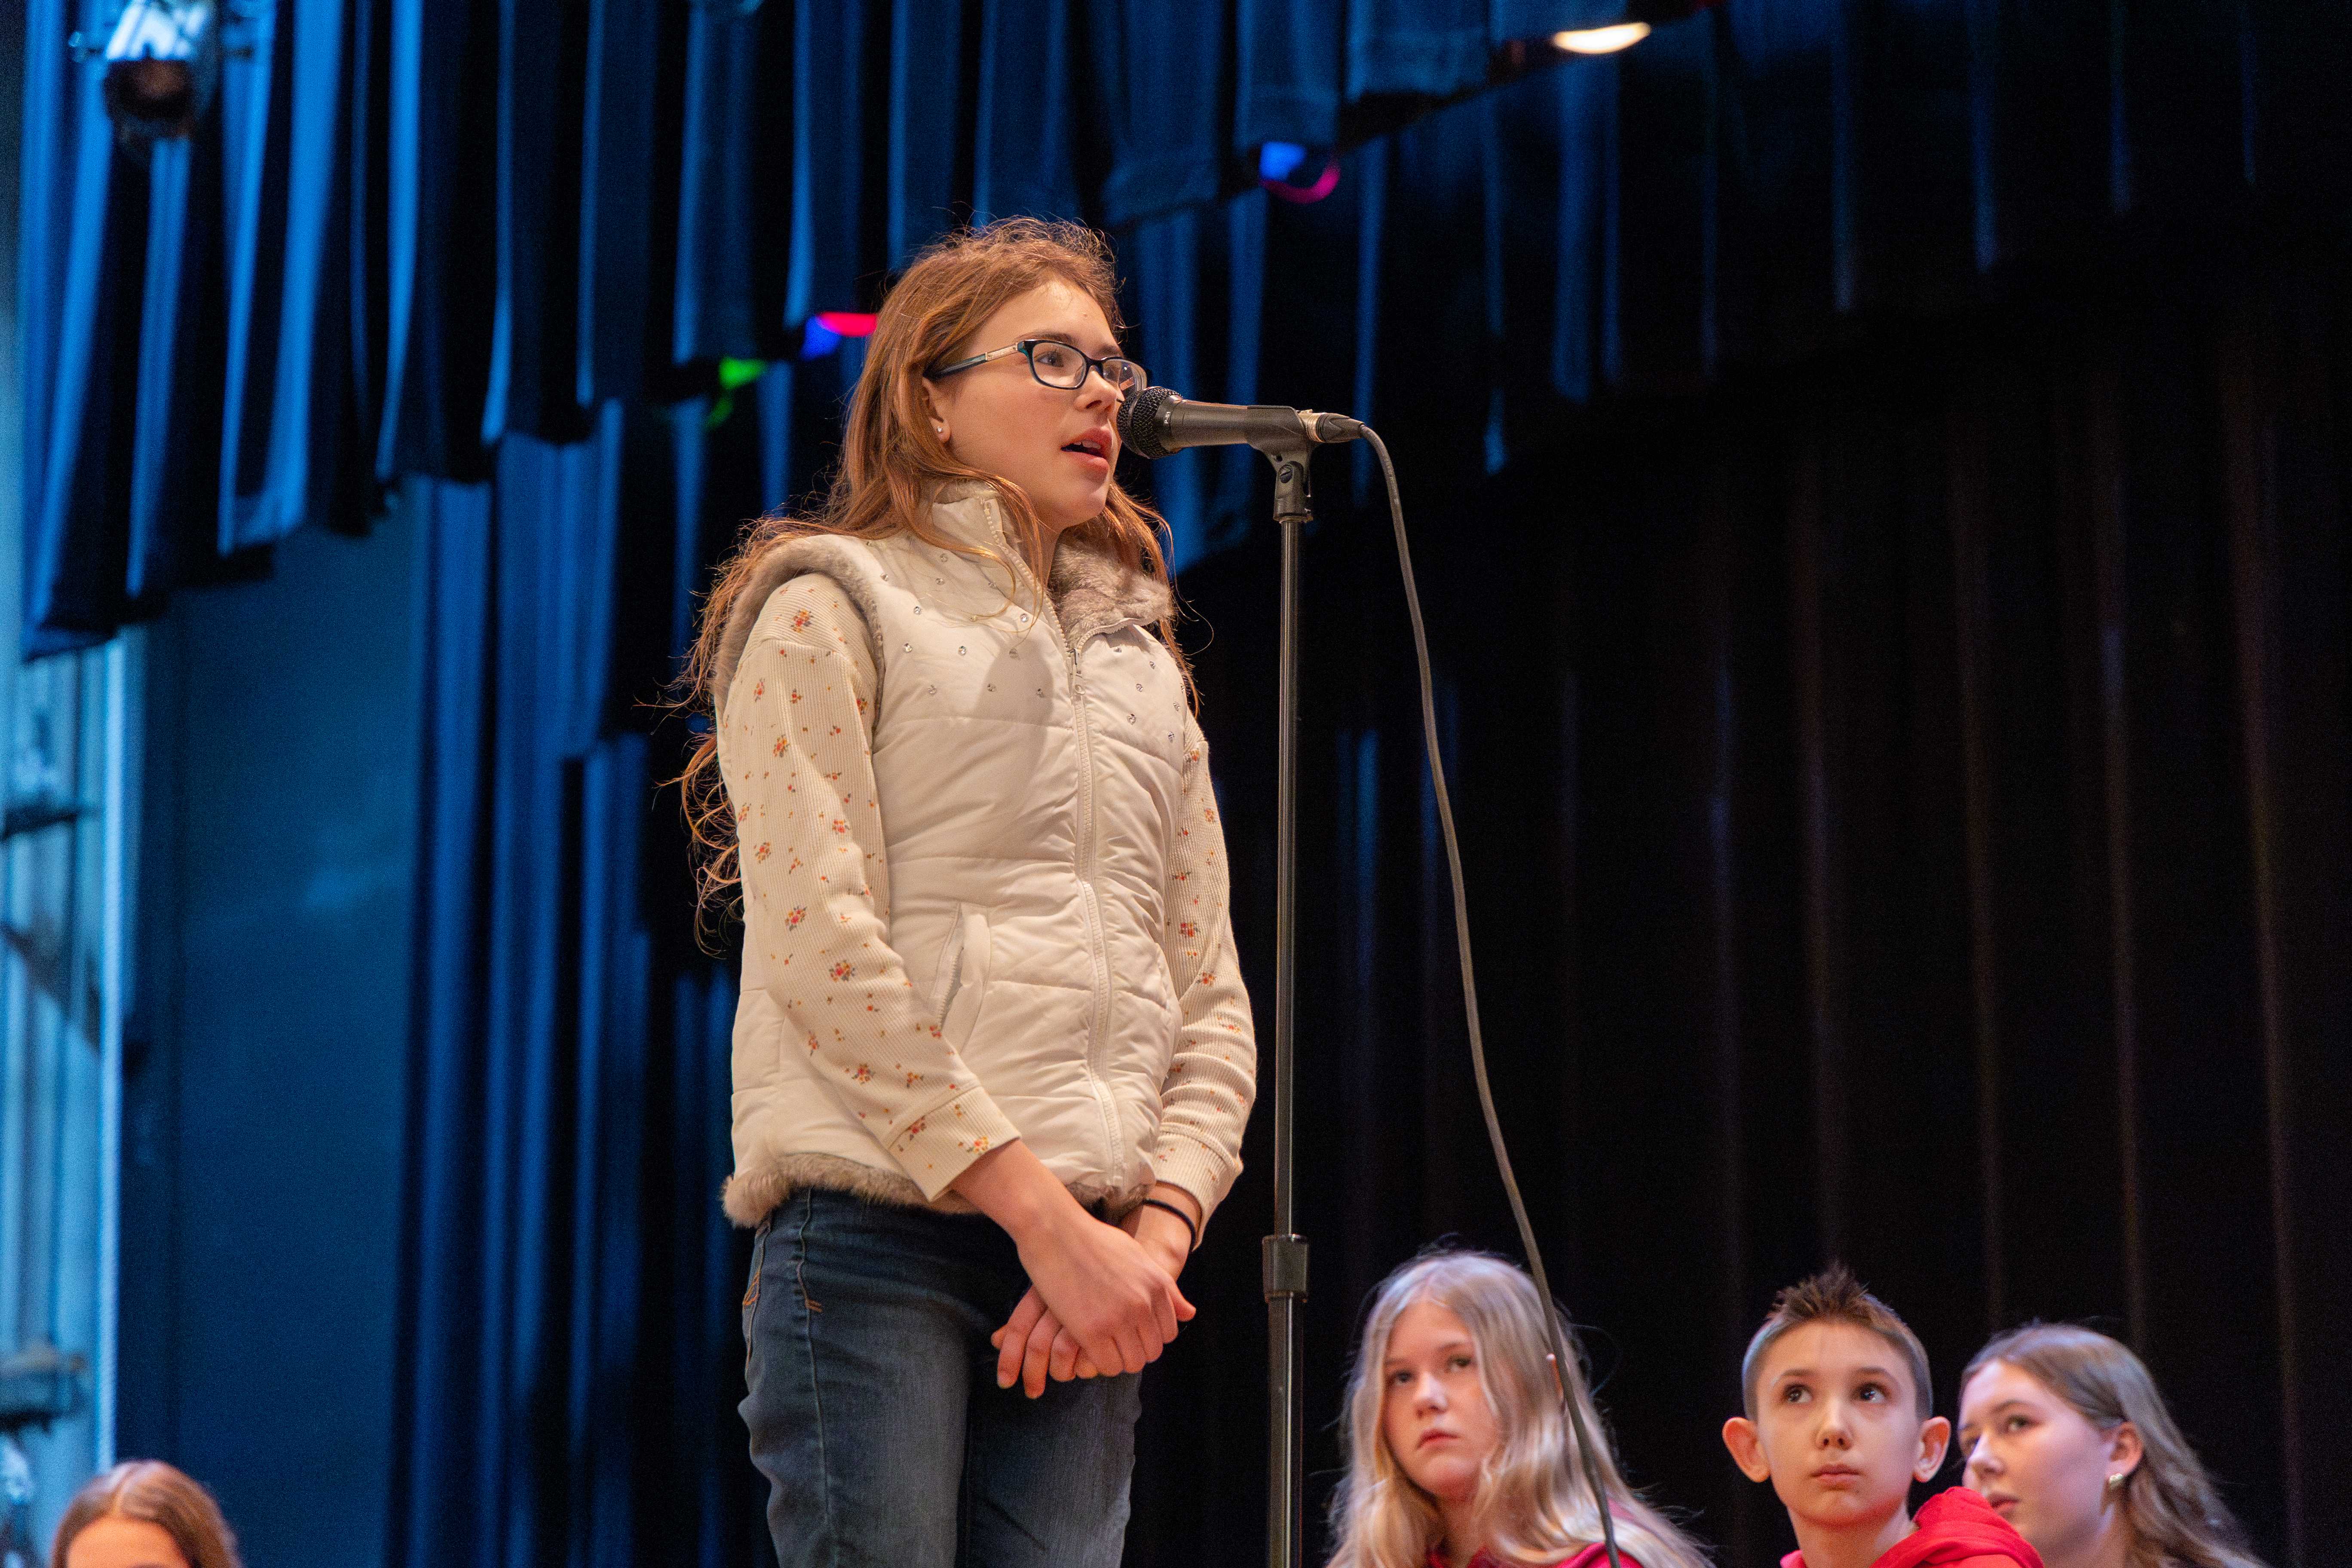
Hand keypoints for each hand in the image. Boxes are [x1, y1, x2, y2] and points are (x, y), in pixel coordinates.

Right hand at [953, 1143, 1193, 1384]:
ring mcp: (1118, 1318)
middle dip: (1135, 1350)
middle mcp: (1143, 1303)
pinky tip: (1089, 1347)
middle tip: (1114, 1341)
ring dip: (1119, 1359)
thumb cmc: (1093, 1240)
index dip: (1150, 1336)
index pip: (1168, 1332)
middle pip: (1152, 1351)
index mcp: (1156, 1284)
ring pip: (1132, 1362)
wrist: (1055, 1231)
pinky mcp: (1091, 1330)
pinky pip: (1108, 1365)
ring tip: (1102, 1345)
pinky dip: (1101, 1362)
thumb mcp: (1137, 1256)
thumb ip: (1165, 1287)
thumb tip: (1190, 1313)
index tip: (1131, 1332)